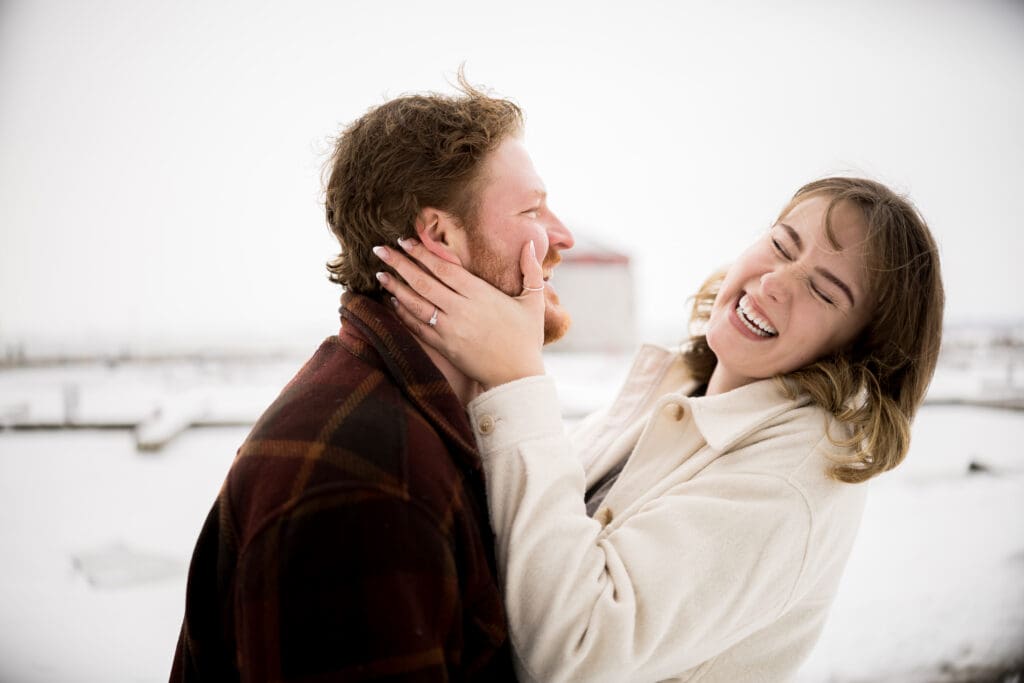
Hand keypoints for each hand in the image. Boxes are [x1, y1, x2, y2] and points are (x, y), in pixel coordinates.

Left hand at [373, 238, 546, 389]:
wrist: (516, 378)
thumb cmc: (526, 339)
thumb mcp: (533, 303)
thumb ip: (531, 271)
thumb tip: (530, 243)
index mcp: (481, 295)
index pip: (444, 269)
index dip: (422, 253)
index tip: (405, 240)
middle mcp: (461, 310)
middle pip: (424, 282)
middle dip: (400, 264)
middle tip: (380, 250)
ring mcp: (450, 330)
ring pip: (417, 304)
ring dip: (395, 287)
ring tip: (380, 273)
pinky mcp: (444, 347)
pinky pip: (418, 326)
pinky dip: (403, 313)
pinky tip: (393, 301)